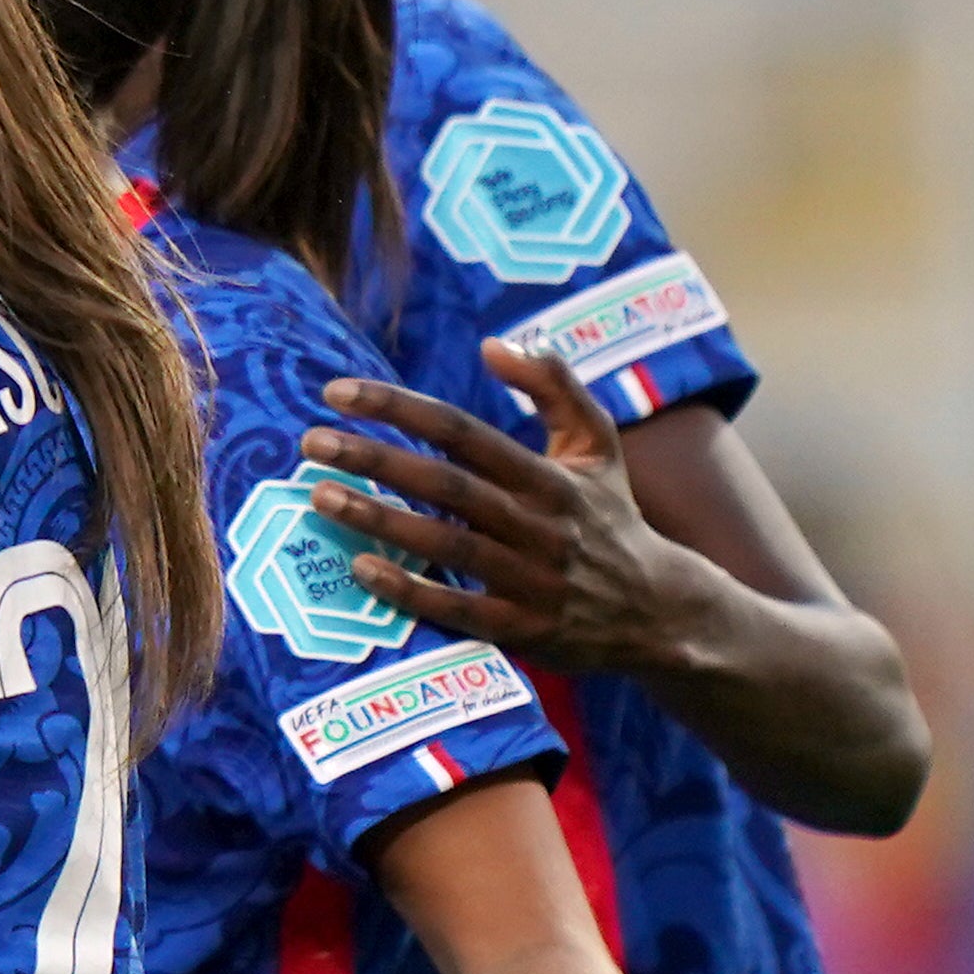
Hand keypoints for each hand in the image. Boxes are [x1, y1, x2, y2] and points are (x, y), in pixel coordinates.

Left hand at [299, 344, 703, 679]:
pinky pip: (461, 611)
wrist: (662, 612)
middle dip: (376, 460)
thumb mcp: (597, 446)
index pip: (463, 431)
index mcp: (549, 476)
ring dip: (381, 521)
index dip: (400, 409)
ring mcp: (532, 580)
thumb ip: (554, 386)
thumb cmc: (611, 517)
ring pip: (447, 545)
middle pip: (448, 485)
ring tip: (319, 496)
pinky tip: (360, 570)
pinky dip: (412, 591)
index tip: (338, 392)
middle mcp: (539, 524)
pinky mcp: (525, 630)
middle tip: (311, 442)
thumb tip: (494, 343)